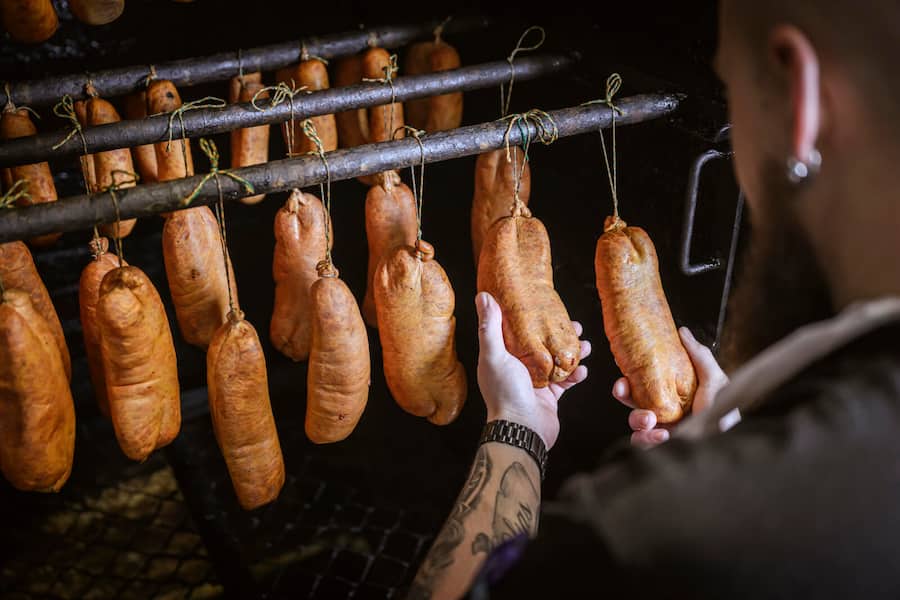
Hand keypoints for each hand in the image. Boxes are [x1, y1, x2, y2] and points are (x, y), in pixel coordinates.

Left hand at [475, 291, 589, 449]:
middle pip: (543, 345)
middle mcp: (518, 369)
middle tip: (576, 326)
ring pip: (558, 361)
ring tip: (585, 346)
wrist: (522, 429)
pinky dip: (576, 375)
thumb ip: (490, 327)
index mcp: (502, 357)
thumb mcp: (494, 355)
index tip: (549, 307)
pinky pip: (567, 381)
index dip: (534, 318)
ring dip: (572, 353)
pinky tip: (582, 370)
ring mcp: (536, 383)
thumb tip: (483, 296)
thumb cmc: (505, 393)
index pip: (518, 331)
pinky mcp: (550, 396)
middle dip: (560, 335)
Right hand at [612, 327, 728, 448]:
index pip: (643, 386)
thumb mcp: (715, 380)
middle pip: (633, 403)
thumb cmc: (726, 412)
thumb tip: (682, 331)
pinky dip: (646, 438)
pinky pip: (641, 443)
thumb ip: (699, 356)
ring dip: (637, 419)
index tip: (623, 379)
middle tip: (626, 391)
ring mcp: (662, 431)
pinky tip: (663, 435)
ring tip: (652, 420)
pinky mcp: (661, 447)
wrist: (729, 441)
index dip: (628, 383)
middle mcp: (665, 412)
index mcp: (673, 395)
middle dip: (625, 396)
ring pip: (634, 424)